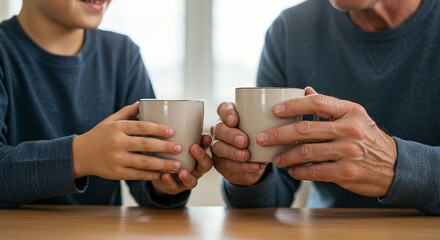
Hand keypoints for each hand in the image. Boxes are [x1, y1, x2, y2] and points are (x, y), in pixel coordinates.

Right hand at [72, 102, 182, 179]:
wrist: (80, 155)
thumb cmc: (100, 135)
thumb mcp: (111, 120)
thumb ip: (128, 112)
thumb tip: (145, 102)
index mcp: (118, 128)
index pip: (141, 127)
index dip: (158, 129)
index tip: (172, 131)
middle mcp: (117, 143)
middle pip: (145, 145)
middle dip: (165, 147)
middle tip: (180, 148)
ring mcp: (117, 160)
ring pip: (144, 162)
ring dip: (163, 165)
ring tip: (178, 165)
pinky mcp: (117, 174)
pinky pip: (138, 175)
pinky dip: (152, 175)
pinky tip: (163, 174)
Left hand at [151, 133, 213, 194]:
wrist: (162, 175)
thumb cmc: (174, 156)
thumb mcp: (181, 145)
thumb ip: (187, 136)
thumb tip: (189, 118)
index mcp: (200, 159)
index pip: (209, 150)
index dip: (207, 146)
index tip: (203, 137)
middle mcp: (196, 170)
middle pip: (205, 166)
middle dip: (201, 157)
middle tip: (193, 147)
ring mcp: (186, 181)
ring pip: (192, 182)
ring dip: (187, 176)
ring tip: (181, 171)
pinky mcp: (174, 188)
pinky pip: (174, 187)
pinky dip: (169, 181)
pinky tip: (164, 175)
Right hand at [211, 102, 267, 185]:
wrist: (257, 162)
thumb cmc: (262, 139)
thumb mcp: (268, 128)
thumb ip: (274, 121)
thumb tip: (294, 115)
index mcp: (231, 116)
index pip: (223, 109)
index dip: (227, 113)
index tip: (235, 120)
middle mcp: (222, 129)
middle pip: (219, 128)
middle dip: (231, 135)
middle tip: (244, 141)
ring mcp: (220, 145)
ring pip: (219, 147)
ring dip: (233, 152)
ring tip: (247, 155)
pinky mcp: (222, 162)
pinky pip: (227, 164)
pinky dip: (241, 166)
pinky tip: (253, 166)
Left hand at [257, 87, 396, 196]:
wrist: (395, 166)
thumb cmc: (367, 138)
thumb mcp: (354, 116)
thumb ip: (329, 106)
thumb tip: (306, 90)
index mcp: (350, 111)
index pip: (317, 102)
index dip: (293, 105)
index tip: (275, 111)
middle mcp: (350, 129)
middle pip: (305, 129)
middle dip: (278, 134)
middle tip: (262, 138)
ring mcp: (349, 151)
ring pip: (306, 152)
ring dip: (286, 156)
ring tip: (276, 159)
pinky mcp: (347, 172)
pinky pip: (315, 171)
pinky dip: (300, 171)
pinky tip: (292, 170)